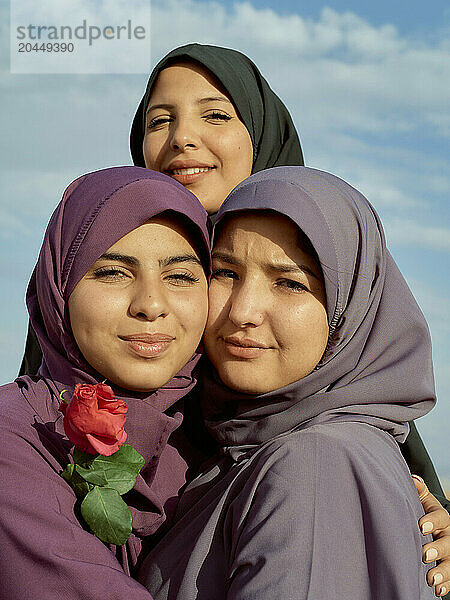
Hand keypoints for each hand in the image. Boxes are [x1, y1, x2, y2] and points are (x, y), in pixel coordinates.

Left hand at [413, 475, 449, 596]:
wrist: (434, 527)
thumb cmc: (424, 512)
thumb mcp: (423, 501)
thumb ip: (419, 491)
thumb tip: (413, 479)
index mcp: (441, 517)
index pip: (440, 517)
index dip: (432, 520)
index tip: (421, 525)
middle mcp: (449, 536)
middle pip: (448, 542)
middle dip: (438, 549)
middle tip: (425, 554)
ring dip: (442, 571)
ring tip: (431, 579)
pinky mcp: (449, 567)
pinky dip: (446, 584)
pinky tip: (438, 590)